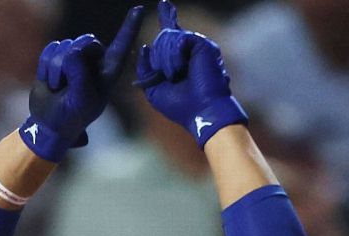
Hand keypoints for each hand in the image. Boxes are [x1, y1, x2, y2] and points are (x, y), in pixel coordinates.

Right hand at [20, 5, 144, 160]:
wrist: (48, 124)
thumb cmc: (70, 116)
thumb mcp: (81, 100)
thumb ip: (80, 75)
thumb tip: (72, 52)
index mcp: (107, 73)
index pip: (121, 47)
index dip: (130, 28)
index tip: (139, 9)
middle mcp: (93, 62)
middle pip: (86, 41)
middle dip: (70, 61)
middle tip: (63, 85)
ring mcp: (74, 59)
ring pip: (65, 45)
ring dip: (55, 69)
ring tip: (57, 88)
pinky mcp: (56, 58)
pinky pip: (50, 48)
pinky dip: (45, 66)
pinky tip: (49, 82)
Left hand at [135, 0, 246, 145]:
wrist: (201, 111)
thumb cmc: (180, 105)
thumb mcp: (153, 89)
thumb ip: (145, 69)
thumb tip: (146, 46)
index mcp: (179, 58)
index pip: (171, 31)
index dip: (167, 16)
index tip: (164, 3)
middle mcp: (190, 49)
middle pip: (162, 38)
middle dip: (159, 59)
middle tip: (171, 76)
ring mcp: (197, 45)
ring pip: (167, 38)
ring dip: (166, 61)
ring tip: (178, 75)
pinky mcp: (202, 44)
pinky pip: (178, 39)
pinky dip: (175, 57)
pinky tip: (183, 69)